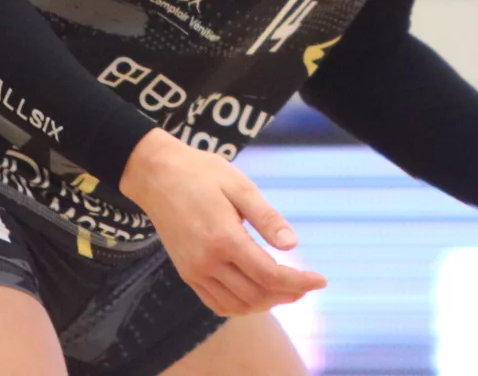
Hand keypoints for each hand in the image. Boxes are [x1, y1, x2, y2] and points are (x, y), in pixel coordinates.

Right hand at [119, 129, 327, 316]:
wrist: (156, 175)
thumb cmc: (201, 173)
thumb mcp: (240, 186)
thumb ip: (266, 217)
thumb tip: (293, 244)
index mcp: (224, 238)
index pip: (269, 275)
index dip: (298, 282)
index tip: (321, 280)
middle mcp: (207, 262)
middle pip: (256, 294)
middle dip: (287, 293)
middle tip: (307, 283)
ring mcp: (194, 271)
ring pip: (237, 304)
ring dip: (266, 302)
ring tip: (287, 289)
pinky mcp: (186, 273)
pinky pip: (216, 302)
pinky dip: (241, 305)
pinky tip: (256, 293)